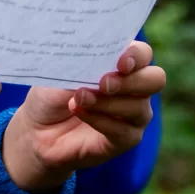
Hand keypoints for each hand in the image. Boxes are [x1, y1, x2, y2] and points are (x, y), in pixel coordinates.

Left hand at [1, 41, 165, 193]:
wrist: (38, 130)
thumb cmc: (53, 95)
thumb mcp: (63, 72)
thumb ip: (84, 63)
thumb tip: (94, 55)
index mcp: (124, 64)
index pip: (143, 54)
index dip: (137, 55)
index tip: (120, 62)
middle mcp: (136, 88)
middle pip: (155, 79)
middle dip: (131, 80)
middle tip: (104, 83)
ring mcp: (134, 115)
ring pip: (139, 107)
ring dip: (107, 102)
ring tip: (80, 98)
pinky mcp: (126, 139)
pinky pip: (123, 130)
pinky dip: (99, 119)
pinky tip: (80, 111)